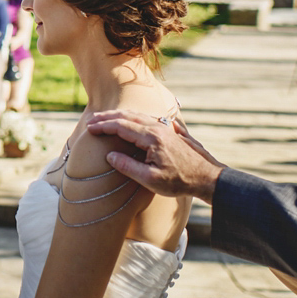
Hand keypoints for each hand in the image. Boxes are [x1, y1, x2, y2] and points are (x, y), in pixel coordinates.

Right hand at [85, 109, 223, 202]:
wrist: (207, 178)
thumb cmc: (179, 181)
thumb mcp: (150, 180)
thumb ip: (127, 166)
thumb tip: (110, 156)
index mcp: (151, 138)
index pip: (121, 126)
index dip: (103, 126)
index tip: (89, 128)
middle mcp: (158, 128)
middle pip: (127, 116)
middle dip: (107, 117)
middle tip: (91, 120)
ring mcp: (165, 128)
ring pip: (137, 115)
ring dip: (119, 116)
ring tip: (105, 118)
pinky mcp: (170, 131)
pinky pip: (146, 119)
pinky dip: (132, 118)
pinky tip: (129, 119)